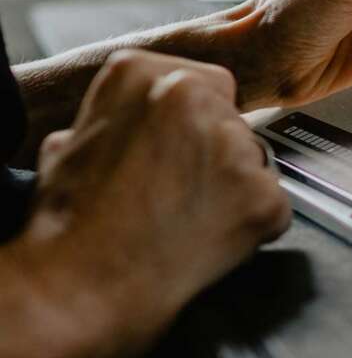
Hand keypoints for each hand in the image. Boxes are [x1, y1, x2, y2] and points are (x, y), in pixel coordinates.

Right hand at [0, 50, 289, 357]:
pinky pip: (275, 208)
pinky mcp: (263, 195)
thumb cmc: (70, 223)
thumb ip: (124, 115)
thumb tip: (141, 118)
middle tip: (181, 193)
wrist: (80, 285)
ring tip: (188, 220)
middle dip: (217, 156)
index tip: (178, 151)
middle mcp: (191, 95)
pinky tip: (209, 241)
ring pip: (256, 162)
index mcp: (142, 72)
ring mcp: (232, 145)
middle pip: (235, 122)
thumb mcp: (74, 140)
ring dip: (235, 189)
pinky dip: (253, 228)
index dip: (196, 126)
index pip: (209, 86)